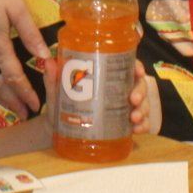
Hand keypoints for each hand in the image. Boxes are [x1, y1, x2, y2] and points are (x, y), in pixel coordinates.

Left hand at [39, 57, 161, 134]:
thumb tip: (49, 62)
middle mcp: (119, 89)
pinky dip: (142, 126)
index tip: (138, 72)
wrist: (57, 129)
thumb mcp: (57, 89)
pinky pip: (140, 124)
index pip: (127, 65)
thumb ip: (54, 78)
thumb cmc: (61, 102)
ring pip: (142, 104)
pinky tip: (137, 130)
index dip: (136, 67)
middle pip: (139, 85)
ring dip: (142, 110)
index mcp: (107, 74)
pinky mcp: (124, 125)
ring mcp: (124, 107)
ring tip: (133, 118)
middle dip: (140, 92)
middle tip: (133, 100)